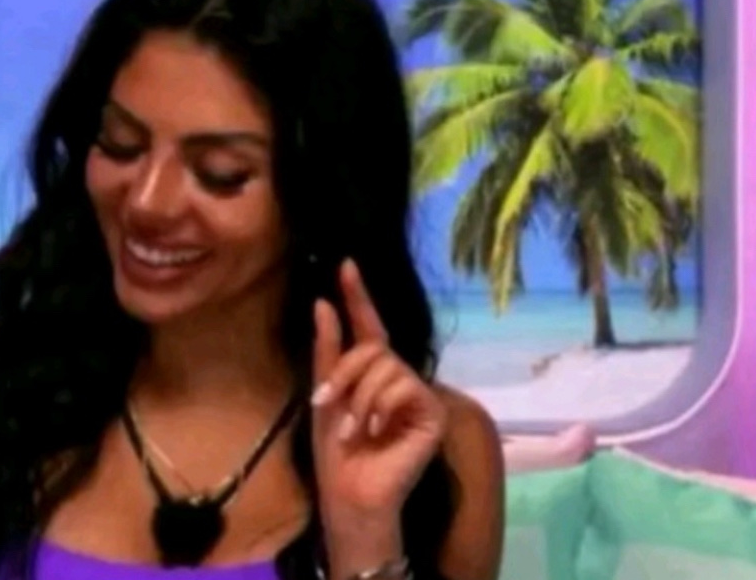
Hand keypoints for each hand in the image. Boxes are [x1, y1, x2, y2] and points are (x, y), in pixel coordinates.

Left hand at [311, 259, 447, 577]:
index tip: (346, 264)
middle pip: (373, 348)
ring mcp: (418, 394)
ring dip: (358, 397)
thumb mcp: (324, 394)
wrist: (349, 492)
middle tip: (328, 403)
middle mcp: (399, 377)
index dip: (358, 296)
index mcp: (372, 371)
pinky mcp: (433, 413)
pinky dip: (380, 407)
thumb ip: (328, 350)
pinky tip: (374, 431)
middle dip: (344, 372)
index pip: (369, 325)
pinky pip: (405, 386)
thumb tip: (323, 302)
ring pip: (386, 366)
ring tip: (351, 429)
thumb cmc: (334, 450)